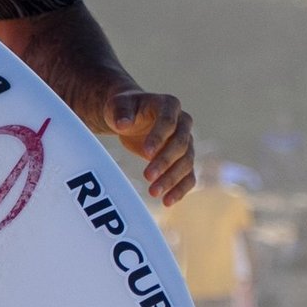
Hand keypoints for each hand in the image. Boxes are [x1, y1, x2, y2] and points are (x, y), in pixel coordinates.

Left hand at [106, 84, 193, 205]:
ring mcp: (186, 141)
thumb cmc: (124, 109)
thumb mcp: (117, 106)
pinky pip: (188, 176)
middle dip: (165, 162)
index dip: (159, 137)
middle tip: (147, 177)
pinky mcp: (184, 159)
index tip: (146, 153)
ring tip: (153, 193)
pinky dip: (180, 189)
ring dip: (171, 179)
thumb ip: (120, 112)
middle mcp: (183, 122)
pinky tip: (167, 201)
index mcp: (169, 105)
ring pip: (186, 162)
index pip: (168, 122)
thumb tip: (123, 124)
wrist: (131, 116)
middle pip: (180, 144)